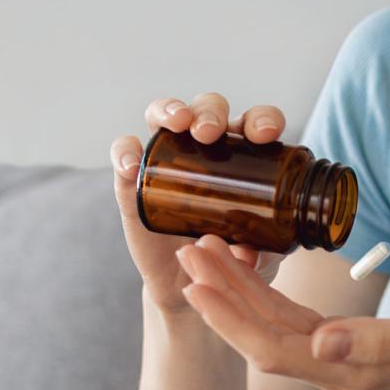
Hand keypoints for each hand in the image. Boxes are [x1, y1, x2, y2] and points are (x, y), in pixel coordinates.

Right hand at [109, 92, 289, 313]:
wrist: (192, 281)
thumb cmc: (235, 252)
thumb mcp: (260, 251)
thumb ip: (262, 250)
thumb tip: (251, 254)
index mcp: (246, 152)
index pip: (255, 122)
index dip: (262, 119)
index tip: (265, 135)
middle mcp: (206, 146)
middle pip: (208, 108)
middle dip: (210, 112)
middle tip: (211, 133)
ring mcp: (167, 159)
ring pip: (163, 115)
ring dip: (169, 110)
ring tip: (177, 124)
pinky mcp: (134, 180)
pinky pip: (125, 152)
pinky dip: (125, 151)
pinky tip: (131, 165)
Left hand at [176, 233, 389, 389]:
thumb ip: (379, 342)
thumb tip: (320, 344)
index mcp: (355, 370)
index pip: (271, 345)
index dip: (229, 313)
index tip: (197, 275)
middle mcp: (344, 372)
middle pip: (264, 337)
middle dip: (223, 296)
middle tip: (190, 248)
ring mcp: (353, 363)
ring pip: (279, 331)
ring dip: (242, 295)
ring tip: (213, 254)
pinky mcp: (365, 349)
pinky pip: (304, 326)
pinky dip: (275, 299)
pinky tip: (264, 275)